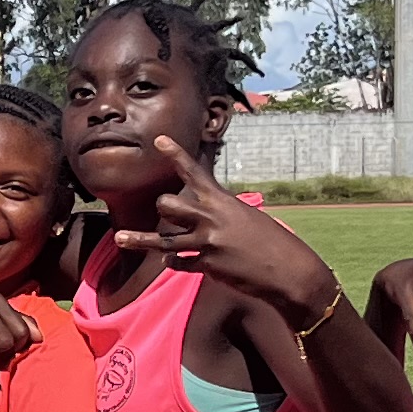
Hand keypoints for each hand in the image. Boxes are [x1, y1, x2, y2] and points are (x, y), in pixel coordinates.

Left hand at [111, 136, 341, 320]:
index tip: (159, 140)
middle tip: (166, 213)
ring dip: (140, 239)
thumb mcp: (247, 217)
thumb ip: (220, 212)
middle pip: (168, 205)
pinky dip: (175, 262)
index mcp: (223, 201)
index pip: (195, 173)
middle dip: (162, 208)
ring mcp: (208, 242)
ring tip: (121, 237)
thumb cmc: (272, 242)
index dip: (175, 155)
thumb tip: (200, 212)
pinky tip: (172, 262)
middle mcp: (212, 218)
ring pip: (164, 240)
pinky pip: (179, 262)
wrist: (290, 271)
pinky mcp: (207, 266)